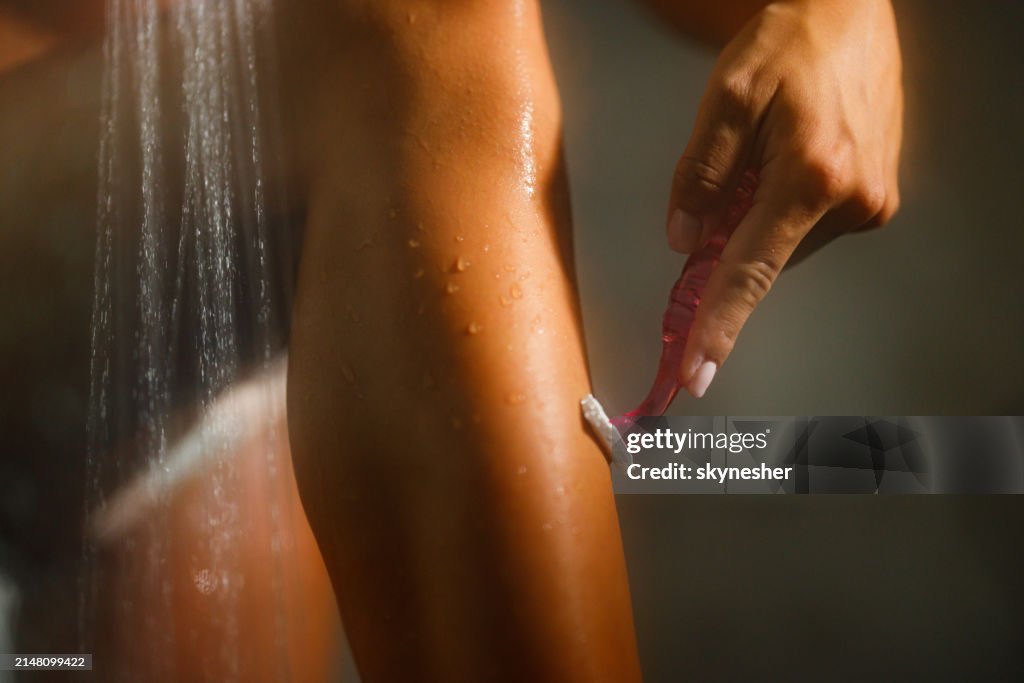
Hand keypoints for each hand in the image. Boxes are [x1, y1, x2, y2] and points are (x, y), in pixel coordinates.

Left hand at [665, 0, 902, 397]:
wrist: (849, 11)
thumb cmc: (790, 42)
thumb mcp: (725, 96)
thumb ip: (700, 174)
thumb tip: (685, 240)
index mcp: (810, 176)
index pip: (749, 272)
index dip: (718, 326)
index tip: (697, 370)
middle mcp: (850, 200)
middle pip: (762, 256)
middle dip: (730, 237)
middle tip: (725, 180)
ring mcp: (870, 203)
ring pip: (784, 241)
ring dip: (759, 216)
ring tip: (767, 150)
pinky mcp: (876, 199)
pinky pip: (808, 225)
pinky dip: (784, 207)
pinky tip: (790, 157)